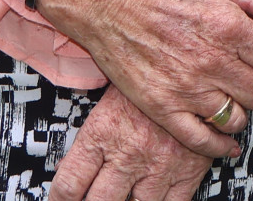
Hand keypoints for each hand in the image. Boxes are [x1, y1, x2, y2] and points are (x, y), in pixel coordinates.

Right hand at [51, 0, 252, 157]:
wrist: (108, 2)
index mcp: (229, 27)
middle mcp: (213, 61)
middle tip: (252, 82)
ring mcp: (188, 88)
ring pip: (237, 118)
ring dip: (241, 112)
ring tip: (233, 101)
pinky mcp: (163, 107)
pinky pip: (202, 140)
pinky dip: (219, 146)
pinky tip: (226, 142)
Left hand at [51, 86, 216, 200]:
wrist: (193, 65)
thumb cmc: (149, 77)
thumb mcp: (109, 101)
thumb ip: (90, 140)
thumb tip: (71, 171)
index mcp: (103, 133)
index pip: (69, 185)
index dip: (59, 200)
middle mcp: (129, 152)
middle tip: (92, 199)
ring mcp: (160, 165)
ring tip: (124, 195)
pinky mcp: (188, 171)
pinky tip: (152, 197)